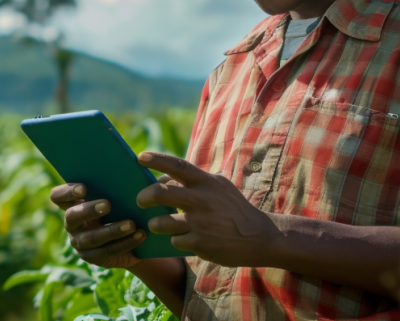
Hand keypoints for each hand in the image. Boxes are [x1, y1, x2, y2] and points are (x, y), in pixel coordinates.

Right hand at [50, 183, 146, 268]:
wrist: (133, 235)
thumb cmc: (122, 206)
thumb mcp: (116, 195)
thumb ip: (113, 185)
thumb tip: (129, 165)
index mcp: (73, 203)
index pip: (57, 196)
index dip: (67, 192)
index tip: (84, 188)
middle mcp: (72, 224)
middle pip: (72, 216)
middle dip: (89, 210)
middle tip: (108, 204)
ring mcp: (80, 242)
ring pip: (92, 237)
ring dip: (112, 230)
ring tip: (131, 224)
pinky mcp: (93, 258)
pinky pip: (108, 251)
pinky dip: (126, 243)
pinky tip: (140, 235)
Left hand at [136, 152, 280, 267]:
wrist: (260, 237)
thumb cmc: (234, 209)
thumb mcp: (219, 187)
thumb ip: (195, 180)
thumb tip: (163, 177)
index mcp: (206, 182)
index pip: (177, 165)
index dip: (156, 160)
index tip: (140, 156)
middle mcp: (201, 200)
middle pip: (160, 193)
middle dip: (144, 196)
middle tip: (140, 200)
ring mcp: (200, 223)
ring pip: (160, 222)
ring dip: (154, 223)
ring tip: (156, 224)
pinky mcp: (200, 243)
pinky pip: (174, 241)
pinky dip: (174, 240)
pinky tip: (182, 239)